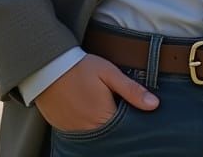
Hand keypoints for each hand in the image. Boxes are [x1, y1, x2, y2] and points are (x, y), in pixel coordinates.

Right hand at [35, 55, 157, 131]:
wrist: (48, 66)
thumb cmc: (80, 67)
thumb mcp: (109, 73)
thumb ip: (131, 90)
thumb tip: (154, 104)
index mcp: (104, 117)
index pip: (125, 129)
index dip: (131, 121)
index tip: (133, 112)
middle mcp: (90, 130)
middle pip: (111, 134)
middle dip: (117, 125)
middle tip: (114, 106)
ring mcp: (75, 132)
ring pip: (96, 136)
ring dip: (101, 126)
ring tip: (101, 109)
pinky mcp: (64, 129)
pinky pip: (80, 134)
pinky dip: (86, 126)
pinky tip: (87, 112)